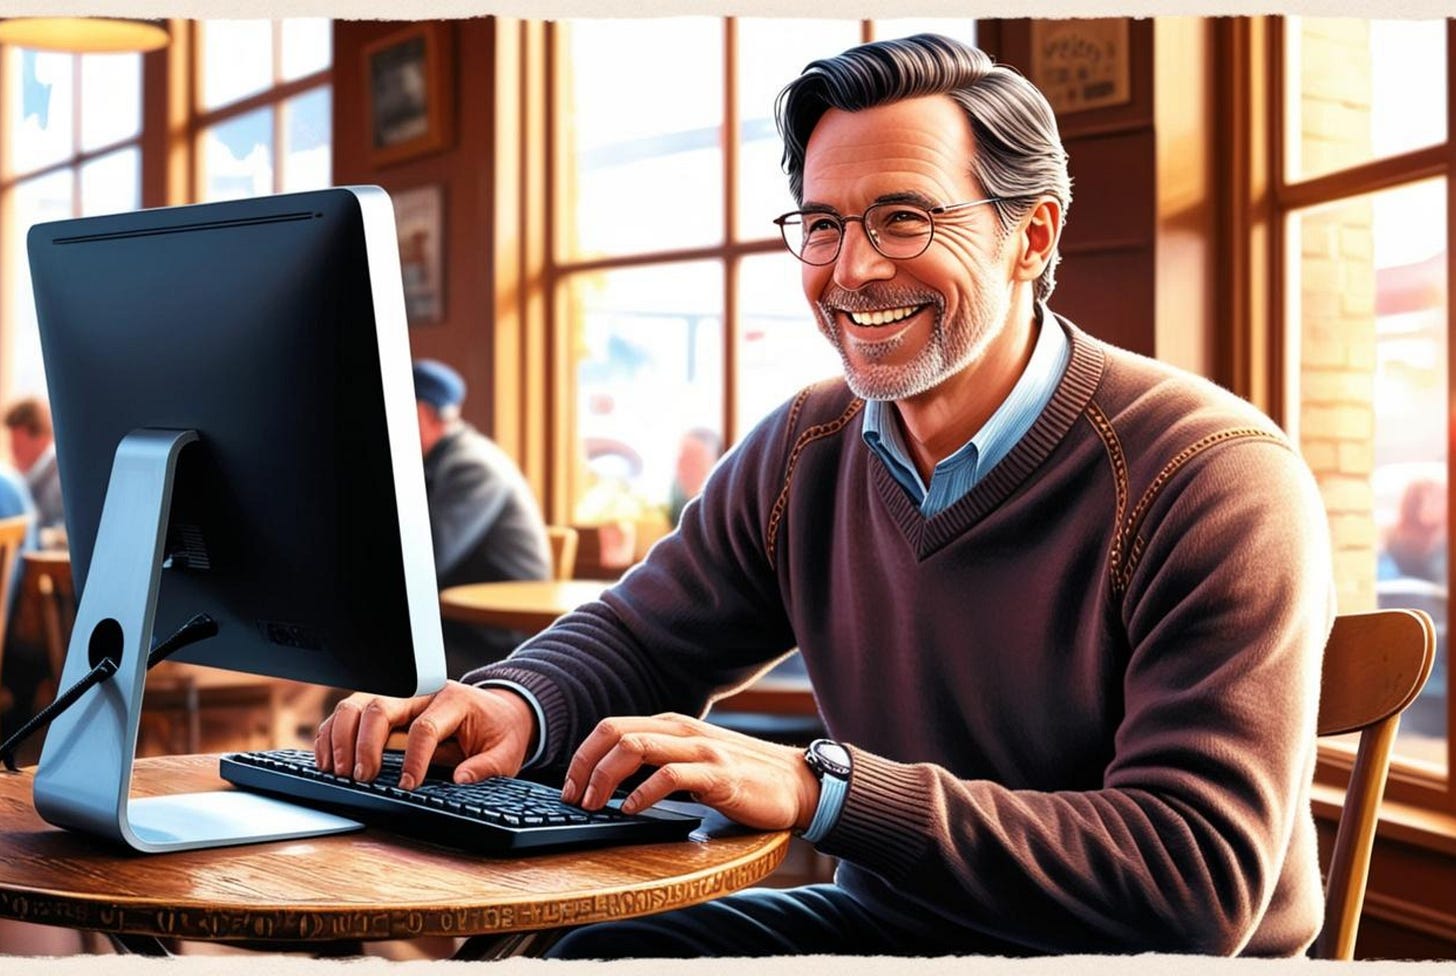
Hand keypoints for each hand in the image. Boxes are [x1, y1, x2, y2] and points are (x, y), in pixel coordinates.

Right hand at [314, 680, 535, 789]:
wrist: (499, 711)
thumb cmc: (499, 731)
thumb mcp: (507, 751)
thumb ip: (487, 766)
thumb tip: (461, 779)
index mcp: (453, 700)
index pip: (424, 726)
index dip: (414, 758)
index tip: (408, 785)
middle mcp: (421, 693)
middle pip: (380, 707)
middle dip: (365, 744)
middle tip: (362, 777)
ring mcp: (399, 698)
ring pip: (357, 704)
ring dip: (341, 737)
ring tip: (338, 772)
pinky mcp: (385, 708)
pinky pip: (349, 714)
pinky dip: (333, 735)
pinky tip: (328, 761)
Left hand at [562, 712, 820, 831]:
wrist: (797, 783)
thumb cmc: (745, 775)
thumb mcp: (697, 759)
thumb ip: (664, 759)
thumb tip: (619, 780)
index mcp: (674, 726)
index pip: (613, 727)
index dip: (584, 755)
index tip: (571, 785)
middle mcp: (683, 731)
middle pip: (615, 732)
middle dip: (585, 764)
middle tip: (573, 796)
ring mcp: (701, 750)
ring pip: (636, 747)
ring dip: (604, 777)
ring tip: (593, 804)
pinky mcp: (718, 775)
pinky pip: (669, 776)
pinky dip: (642, 793)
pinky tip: (630, 810)